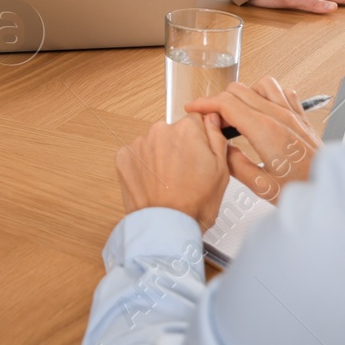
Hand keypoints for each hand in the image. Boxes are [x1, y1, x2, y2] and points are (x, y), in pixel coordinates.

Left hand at [115, 112, 229, 229]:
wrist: (165, 227)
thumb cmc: (195, 204)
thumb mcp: (221, 170)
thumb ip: (216, 137)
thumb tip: (212, 118)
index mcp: (187, 130)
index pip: (195, 121)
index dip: (199, 139)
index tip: (198, 154)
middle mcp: (160, 130)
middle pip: (173, 131)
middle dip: (178, 147)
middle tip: (185, 174)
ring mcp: (139, 143)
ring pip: (154, 144)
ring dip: (159, 157)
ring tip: (168, 183)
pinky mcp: (123, 157)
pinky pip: (137, 156)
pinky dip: (143, 167)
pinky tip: (153, 184)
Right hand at [185, 77, 321, 202]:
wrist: (332, 192)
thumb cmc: (302, 190)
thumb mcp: (262, 187)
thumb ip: (235, 165)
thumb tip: (221, 151)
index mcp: (265, 131)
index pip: (226, 103)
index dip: (205, 103)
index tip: (194, 108)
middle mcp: (279, 117)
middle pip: (239, 90)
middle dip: (220, 101)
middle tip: (215, 120)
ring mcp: (292, 115)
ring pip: (262, 84)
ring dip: (246, 94)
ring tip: (239, 113)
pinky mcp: (302, 118)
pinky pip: (284, 92)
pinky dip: (269, 95)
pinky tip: (265, 111)